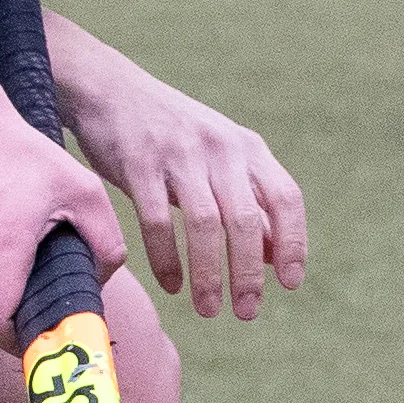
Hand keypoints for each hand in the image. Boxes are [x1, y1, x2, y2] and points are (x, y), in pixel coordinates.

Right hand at [0, 87, 123, 343]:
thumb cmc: (23, 156)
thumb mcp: (85, 191)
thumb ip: (105, 243)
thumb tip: (100, 283)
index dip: (22, 345)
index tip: (53, 343)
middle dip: (31, 312)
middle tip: (64, 294)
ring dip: (17, 288)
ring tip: (39, 250)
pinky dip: (0, 273)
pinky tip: (18, 240)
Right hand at [55, 32, 308, 323]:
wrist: (110, 90)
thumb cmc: (171, 134)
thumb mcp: (220, 158)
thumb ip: (250, 200)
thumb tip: (278, 254)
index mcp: (248, 148)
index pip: (286, 199)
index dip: (293, 242)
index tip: (291, 283)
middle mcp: (221, 149)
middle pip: (247, 220)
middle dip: (249, 273)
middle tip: (248, 312)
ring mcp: (180, 155)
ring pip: (206, 225)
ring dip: (210, 274)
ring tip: (210, 309)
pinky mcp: (139, 163)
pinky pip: (157, 221)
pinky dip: (166, 259)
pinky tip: (171, 286)